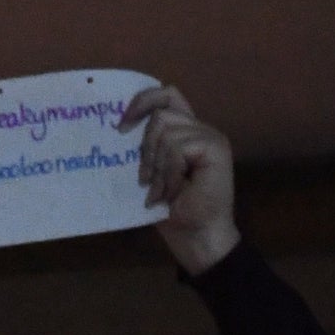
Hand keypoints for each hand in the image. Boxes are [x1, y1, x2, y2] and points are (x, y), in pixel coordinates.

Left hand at [120, 86, 239, 277]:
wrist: (196, 238)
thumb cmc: (172, 212)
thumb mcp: (150, 175)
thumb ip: (145, 149)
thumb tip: (118, 129)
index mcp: (184, 131)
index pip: (165, 96)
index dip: (141, 103)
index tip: (121, 127)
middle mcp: (199, 128)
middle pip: (160, 114)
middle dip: (145, 149)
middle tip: (145, 180)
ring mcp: (210, 135)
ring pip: (166, 132)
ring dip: (158, 167)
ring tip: (162, 192)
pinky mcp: (216, 146)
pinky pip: (178, 147)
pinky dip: (169, 173)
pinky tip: (174, 192)